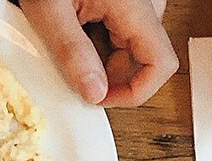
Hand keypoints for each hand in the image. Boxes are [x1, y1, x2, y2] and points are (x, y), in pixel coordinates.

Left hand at [21, 0, 178, 107]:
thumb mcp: (50, 12)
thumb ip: (72, 53)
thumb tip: (94, 93)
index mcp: (134, 6)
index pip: (161, 64)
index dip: (136, 92)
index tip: (103, 99)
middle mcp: (143, 4)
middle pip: (141, 59)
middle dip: (107, 74)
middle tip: (72, 69)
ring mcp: (136, 3)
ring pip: (128, 47)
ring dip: (99, 56)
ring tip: (67, 36)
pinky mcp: (124, 2)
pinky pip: (119, 30)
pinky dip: (96, 39)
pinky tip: (72, 26)